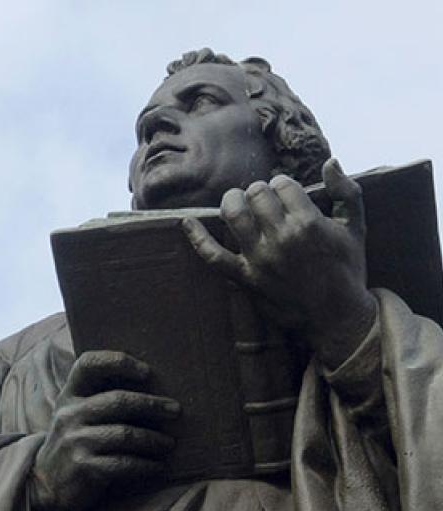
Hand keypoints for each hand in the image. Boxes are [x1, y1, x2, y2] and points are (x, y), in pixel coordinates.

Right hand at [31, 351, 178, 510]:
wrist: (45, 484)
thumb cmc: (73, 443)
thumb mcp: (75, 415)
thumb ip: (99, 398)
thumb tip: (153, 388)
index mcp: (69, 396)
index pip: (88, 364)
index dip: (118, 362)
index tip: (146, 372)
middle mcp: (69, 415)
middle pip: (118, 401)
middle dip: (152, 405)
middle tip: (175, 411)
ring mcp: (75, 441)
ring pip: (125, 434)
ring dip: (154, 439)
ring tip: (169, 443)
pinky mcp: (84, 467)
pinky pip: (124, 463)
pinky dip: (146, 465)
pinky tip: (158, 466)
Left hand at [182, 158, 376, 369]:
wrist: (336, 316)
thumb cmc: (347, 268)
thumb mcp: (356, 227)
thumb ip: (346, 191)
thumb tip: (330, 162)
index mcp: (308, 223)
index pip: (281, 184)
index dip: (282, 184)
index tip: (285, 193)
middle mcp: (281, 239)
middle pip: (256, 195)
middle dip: (258, 191)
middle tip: (263, 199)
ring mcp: (259, 259)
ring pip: (233, 215)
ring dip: (232, 202)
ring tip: (237, 202)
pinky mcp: (244, 278)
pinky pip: (213, 256)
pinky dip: (197, 238)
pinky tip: (186, 222)